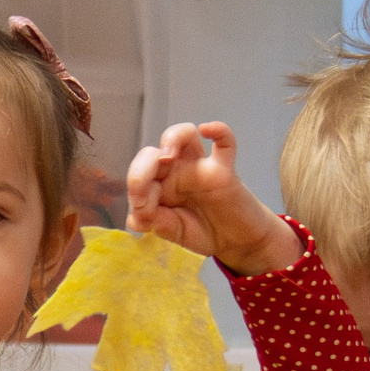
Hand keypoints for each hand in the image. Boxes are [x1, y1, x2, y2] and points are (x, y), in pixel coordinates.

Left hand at [124, 121, 298, 274]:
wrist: (234, 241)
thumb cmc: (201, 231)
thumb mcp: (173, 232)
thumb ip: (156, 224)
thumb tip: (138, 216)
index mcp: (157, 186)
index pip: (138, 176)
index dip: (135, 191)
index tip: (143, 216)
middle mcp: (175, 172)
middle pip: (153, 152)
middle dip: (142, 169)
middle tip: (145, 193)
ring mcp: (199, 167)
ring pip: (184, 135)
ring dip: (172, 139)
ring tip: (167, 156)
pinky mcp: (224, 170)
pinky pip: (225, 143)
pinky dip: (219, 131)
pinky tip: (207, 129)